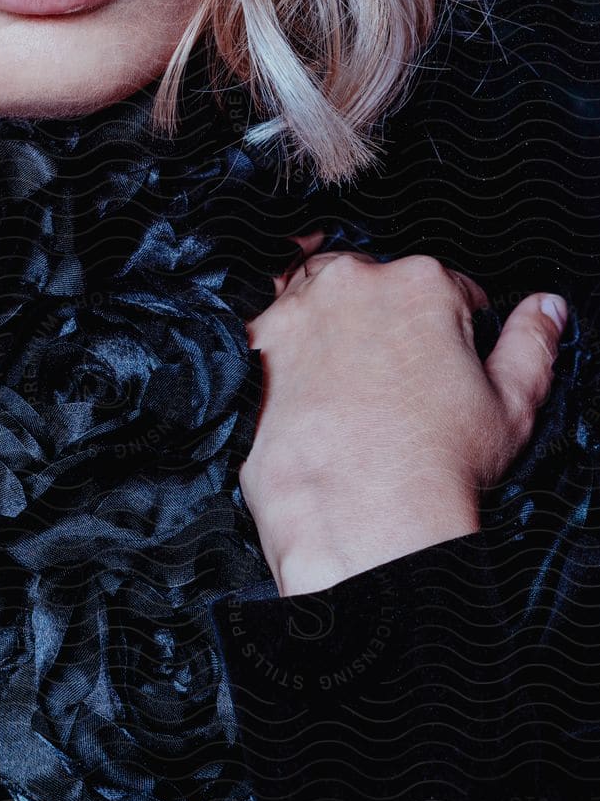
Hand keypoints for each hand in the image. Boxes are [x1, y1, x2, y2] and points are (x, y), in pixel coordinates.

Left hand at [239, 237, 569, 595]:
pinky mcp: (254, 344)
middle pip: (373, 284)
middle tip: (392, 375)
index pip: (444, 287)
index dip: (451, 327)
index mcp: (421, 284)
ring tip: (345, 378)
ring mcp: (297, 309)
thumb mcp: (511, 407)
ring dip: (328, 322)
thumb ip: (532, 344)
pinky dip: (278, 346)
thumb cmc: (437, 468)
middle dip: (384, 318)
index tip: (444, 360)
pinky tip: (298, 382)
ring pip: (315, 296)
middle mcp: (353, 282)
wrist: (363, 518)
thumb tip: (547, 308)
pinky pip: (263, 327)